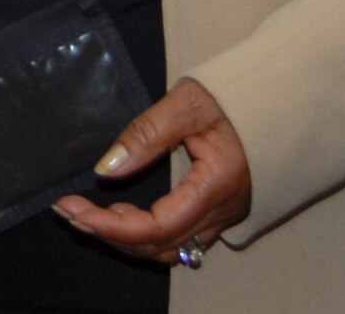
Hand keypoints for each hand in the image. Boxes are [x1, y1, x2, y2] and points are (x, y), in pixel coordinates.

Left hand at [54, 77, 250, 264]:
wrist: (276, 100)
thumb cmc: (233, 96)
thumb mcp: (188, 103)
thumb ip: (147, 134)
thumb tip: (105, 169)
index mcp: (216, 186)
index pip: (157, 227)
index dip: (110, 225)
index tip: (71, 208)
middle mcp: (221, 212)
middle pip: (159, 246)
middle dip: (108, 234)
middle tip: (67, 211)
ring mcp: (222, 217)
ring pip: (169, 249)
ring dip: (125, 239)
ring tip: (87, 214)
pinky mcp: (217, 212)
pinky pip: (178, 240)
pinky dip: (145, 235)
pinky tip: (121, 215)